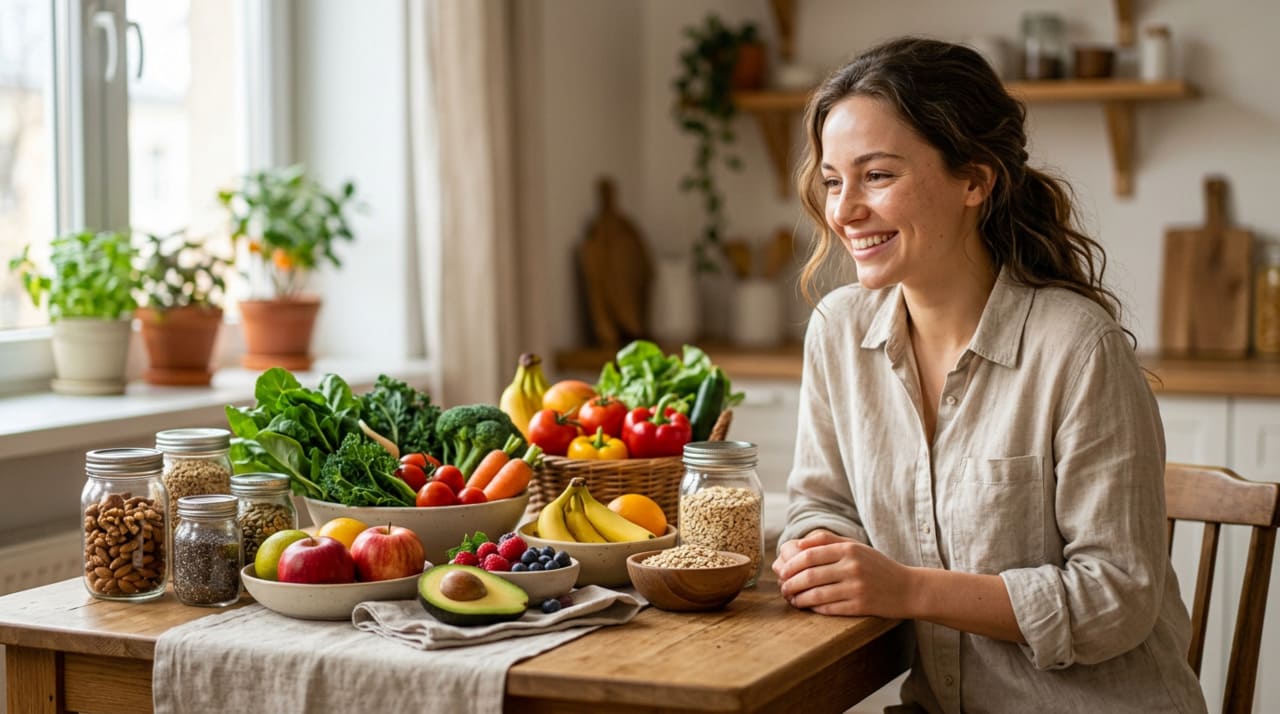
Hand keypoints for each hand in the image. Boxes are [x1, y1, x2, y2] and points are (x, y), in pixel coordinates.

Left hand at [773, 530, 915, 617]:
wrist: (908, 588)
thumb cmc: (877, 566)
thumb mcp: (856, 546)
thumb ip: (827, 541)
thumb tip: (797, 543)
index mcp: (849, 549)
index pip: (809, 555)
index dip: (790, 565)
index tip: (782, 572)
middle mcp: (852, 567)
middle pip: (809, 575)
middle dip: (790, 583)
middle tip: (782, 588)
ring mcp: (857, 588)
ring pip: (816, 594)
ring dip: (798, 598)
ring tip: (791, 599)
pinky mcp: (861, 606)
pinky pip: (829, 608)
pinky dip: (814, 608)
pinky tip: (808, 607)